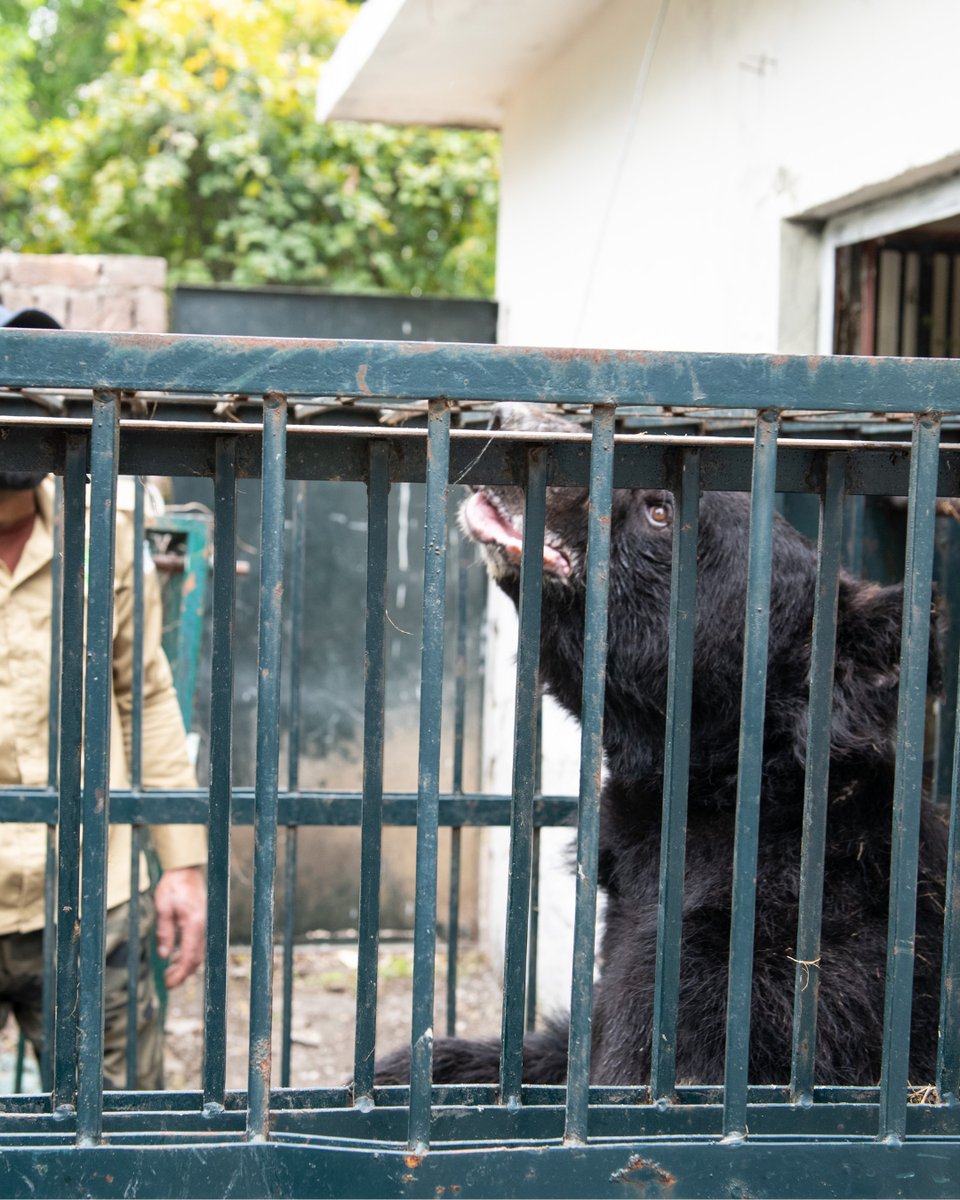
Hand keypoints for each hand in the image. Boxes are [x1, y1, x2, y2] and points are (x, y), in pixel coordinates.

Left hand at [153, 866, 206, 988]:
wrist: (186, 869)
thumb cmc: (174, 885)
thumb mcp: (163, 907)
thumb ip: (164, 932)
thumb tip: (164, 955)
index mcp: (194, 923)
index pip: (189, 957)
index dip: (179, 974)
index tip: (168, 984)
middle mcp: (203, 926)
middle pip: (196, 959)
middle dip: (183, 974)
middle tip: (167, 984)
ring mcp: (204, 925)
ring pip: (198, 953)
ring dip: (185, 966)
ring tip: (168, 973)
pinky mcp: (202, 923)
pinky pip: (197, 945)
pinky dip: (188, 955)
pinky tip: (176, 958)